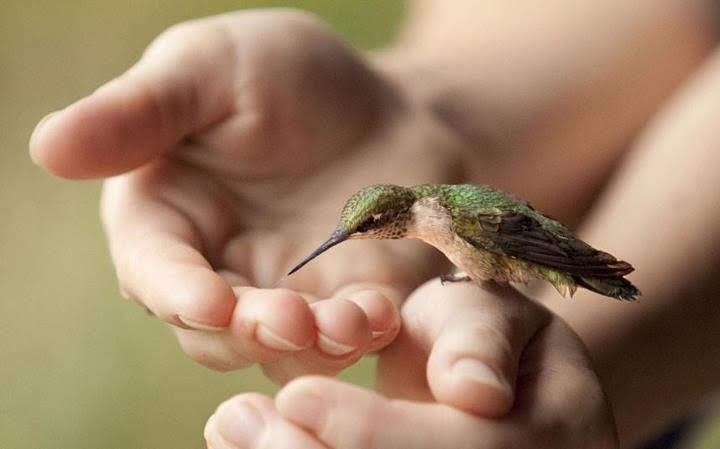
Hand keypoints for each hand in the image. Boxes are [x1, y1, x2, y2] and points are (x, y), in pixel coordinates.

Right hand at [30, 9, 463, 380]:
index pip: (154, 267)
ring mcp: (288, 293)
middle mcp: (220, 267)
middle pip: (213, 330)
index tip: (207, 302)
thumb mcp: (211, 67)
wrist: (384, 102)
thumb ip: (142, 110)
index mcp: (169, 214)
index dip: (176, 291)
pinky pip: (348, 339)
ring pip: (280, 350)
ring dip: (310, 346)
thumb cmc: (287, 75)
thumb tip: (48, 148)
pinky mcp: (348, 302)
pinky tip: (384, 313)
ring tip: (350, 322)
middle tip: (289, 320)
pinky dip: (364, 335)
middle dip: (248, 331)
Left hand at [204, 280, 617, 448]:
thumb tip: (476, 391)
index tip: (296, 395)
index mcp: (552, 435)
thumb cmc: (487, 336)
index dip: (374, 432)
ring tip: (229, 428)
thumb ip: (483, 339)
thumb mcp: (494, 312)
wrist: (494, 381)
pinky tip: (244, 444)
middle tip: (234, 419)